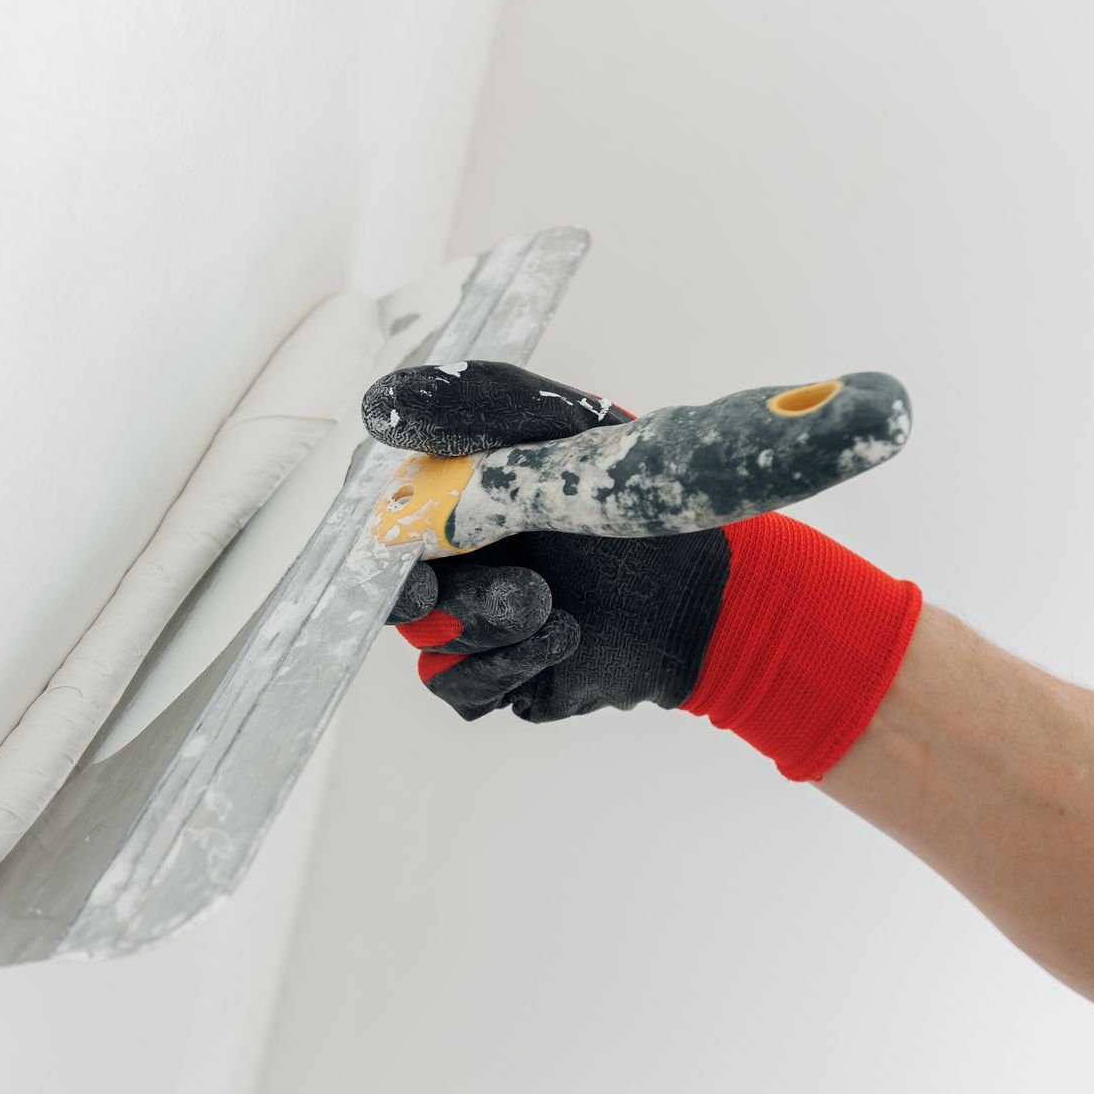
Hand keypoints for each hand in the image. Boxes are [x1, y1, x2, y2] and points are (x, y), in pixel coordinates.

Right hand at [362, 360, 921, 780]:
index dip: (382, 532)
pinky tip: (561, 637)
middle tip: (434, 588)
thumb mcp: (563, 428)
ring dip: (480, 621)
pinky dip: (502, 667)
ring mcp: (475, 625)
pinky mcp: (500, 679)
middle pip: (394, 586)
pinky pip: (460, 689)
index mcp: (457, 500)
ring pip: (427, 639)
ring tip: (546, 601)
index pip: (385, 516)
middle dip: (418, 591)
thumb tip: (380, 404)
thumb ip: (476, 406)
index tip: (402, 538)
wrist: (714, 587)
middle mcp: (456, 564)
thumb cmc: (642, 493)